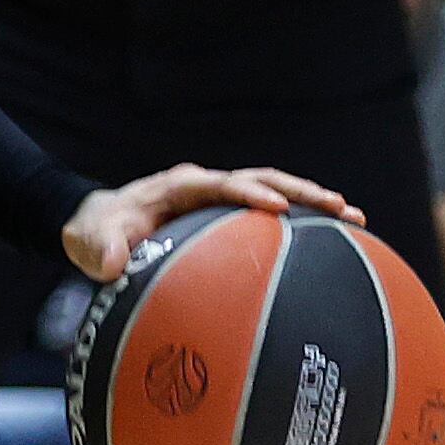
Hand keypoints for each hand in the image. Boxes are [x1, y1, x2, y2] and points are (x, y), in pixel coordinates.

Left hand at [60, 163, 361, 281]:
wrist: (100, 224)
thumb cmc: (98, 232)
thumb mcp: (89, 242)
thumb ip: (99, 251)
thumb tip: (111, 265)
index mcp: (178, 187)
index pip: (219, 184)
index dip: (247, 192)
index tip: (277, 207)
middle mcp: (207, 186)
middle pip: (262, 179)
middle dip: (301, 191)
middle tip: (341, 208)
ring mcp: (222, 198)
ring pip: (275, 193)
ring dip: (312, 204)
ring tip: (356, 220)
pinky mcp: (230, 215)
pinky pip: (271, 216)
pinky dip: (302, 225)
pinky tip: (336, 245)